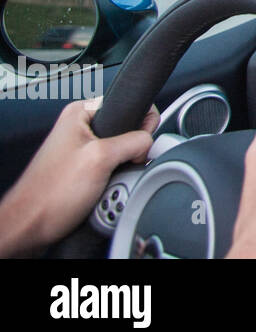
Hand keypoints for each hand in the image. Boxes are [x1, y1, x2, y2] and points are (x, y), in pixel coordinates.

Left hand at [0, 98, 157, 256]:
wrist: (30, 226)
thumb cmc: (49, 195)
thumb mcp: (101, 159)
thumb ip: (134, 142)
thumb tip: (149, 142)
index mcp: (81, 113)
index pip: (131, 104)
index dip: (141, 125)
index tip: (134, 146)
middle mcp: (80, 128)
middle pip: (129, 130)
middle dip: (131, 152)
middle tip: (116, 169)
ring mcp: (82, 149)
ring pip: (123, 152)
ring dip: (122, 170)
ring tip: (106, 184)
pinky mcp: (84, 168)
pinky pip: (113, 168)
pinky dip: (114, 180)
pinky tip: (103, 190)